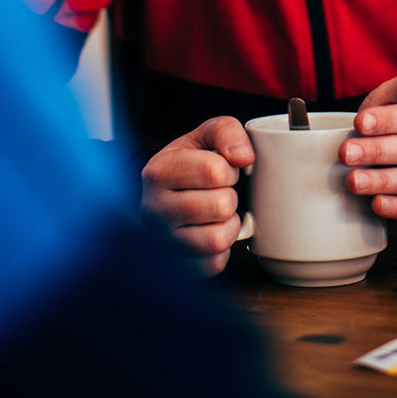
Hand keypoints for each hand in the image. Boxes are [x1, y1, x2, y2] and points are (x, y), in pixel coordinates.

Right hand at [140, 116, 253, 276]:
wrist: (164, 195)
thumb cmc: (189, 164)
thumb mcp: (204, 136)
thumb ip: (226, 131)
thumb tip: (243, 156)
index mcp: (158, 172)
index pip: (215, 171)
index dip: (229, 169)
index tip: (220, 170)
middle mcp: (153, 210)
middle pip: (221, 205)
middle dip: (230, 195)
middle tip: (218, 192)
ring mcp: (161, 242)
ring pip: (219, 239)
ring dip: (229, 224)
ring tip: (217, 213)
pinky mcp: (175, 266)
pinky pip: (215, 263)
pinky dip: (222, 249)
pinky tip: (211, 232)